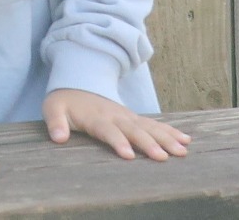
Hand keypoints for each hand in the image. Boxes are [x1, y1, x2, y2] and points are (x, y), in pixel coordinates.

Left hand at [43, 89, 189, 161]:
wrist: (77, 81)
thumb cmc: (64, 102)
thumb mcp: (52, 109)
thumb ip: (55, 123)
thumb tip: (58, 138)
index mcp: (95, 117)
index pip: (107, 131)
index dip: (117, 142)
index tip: (128, 155)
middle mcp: (115, 116)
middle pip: (133, 130)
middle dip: (149, 143)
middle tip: (164, 157)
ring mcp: (127, 115)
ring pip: (149, 127)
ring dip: (166, 138)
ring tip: (182, 151)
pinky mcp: (134, 117)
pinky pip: (154, 124)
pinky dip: (170, 131)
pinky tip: (186, 140)